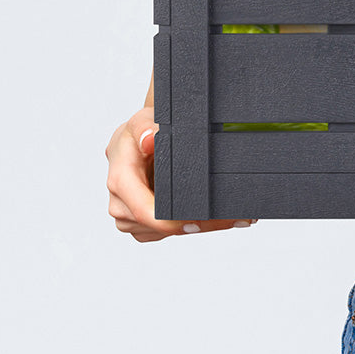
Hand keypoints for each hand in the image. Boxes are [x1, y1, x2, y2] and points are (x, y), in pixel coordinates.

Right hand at [106, 106, 254, 241]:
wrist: (133, 142)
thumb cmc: (137, 133)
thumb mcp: (140, 121)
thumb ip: (144, 127)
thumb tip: (149, 139)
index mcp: (120, 182)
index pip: (145, 211)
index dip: (174, 221)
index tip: (202, 220)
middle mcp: (121, 205)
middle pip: (162, 226)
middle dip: (199, 224)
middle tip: (234, 219)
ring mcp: (130, 218)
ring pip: (168, 232)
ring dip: (200, 226)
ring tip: (231, 217)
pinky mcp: (141, 225)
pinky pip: (167, 231)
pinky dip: (191, 225)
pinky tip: (214, 217)